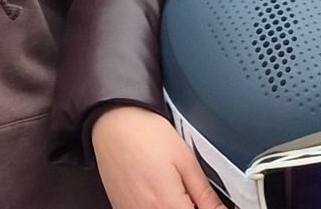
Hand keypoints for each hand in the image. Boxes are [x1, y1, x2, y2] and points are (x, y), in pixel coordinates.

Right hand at [91, 104, 223, 208]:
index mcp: (166, 204)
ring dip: (173, 206)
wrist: (112, 121)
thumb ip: (205, 195)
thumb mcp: (186, 160)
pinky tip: (159, 193)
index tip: (207, 202)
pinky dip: (157, 206)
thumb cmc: (146, 133)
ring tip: (173, 188)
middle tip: (190, 193)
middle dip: (188, 206)